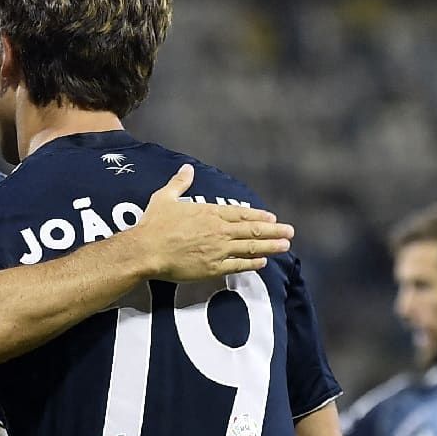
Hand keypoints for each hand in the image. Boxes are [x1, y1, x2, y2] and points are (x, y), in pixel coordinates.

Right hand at [131, 164, 293, 280]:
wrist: (146, 250)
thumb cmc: (154, 224)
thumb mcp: (165, 198)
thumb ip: (180, 183)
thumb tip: (187, 168)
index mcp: (209, 213)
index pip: (240, 213)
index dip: (258, 215)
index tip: (272, 217)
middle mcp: (218, 230)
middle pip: (252, 230)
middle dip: (273, 231)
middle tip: (290, 232)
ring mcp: (218, 250)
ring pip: (250, 247)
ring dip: (269, 246)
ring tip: (285, 246)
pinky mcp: (212, 267)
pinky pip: (237, 265)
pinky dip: (252, 264)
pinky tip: (262, 263)